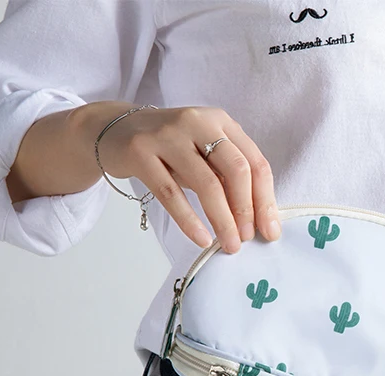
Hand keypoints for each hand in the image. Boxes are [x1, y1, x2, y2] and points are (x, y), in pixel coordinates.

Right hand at [91, 102, 279, 252]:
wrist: (113, 131)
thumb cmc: (170, 149)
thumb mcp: (203, 154)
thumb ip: (228, 176)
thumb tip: (259, 218)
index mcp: (221, 122)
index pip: (255, 162)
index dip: (266, 200)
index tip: (270, 231)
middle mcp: (198, 122)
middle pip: (236, 170)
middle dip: (246, 210)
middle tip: (247, 239)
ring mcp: (167, 135)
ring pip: (206, 183)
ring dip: (222, 219)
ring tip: (229, 244)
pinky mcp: (140, 152)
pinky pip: (170, 193)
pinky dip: (189, 220)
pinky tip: (201, 238)